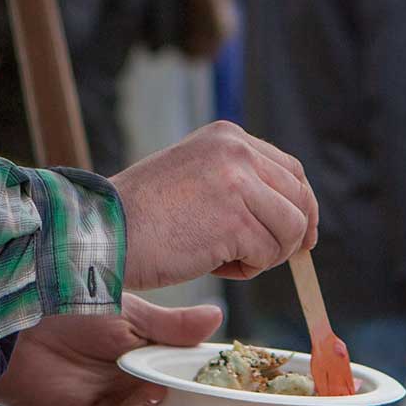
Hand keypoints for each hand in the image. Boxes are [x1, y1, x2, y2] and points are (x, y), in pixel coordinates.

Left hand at [0, 294, 240, 405]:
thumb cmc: (69, 308)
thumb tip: (219, 318)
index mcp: (154, 368)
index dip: (229, 396)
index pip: (199, 389)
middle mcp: (138, 395)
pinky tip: (153, 393)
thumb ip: (173, 327)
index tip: (263, 396)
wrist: (15, 317)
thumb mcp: (131, 313)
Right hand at [110, 121, 316, 288]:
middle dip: (289, 235)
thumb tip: (292, 216)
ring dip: (266, 254)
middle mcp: (237, 150)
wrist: (104, 233)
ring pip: (291, 228)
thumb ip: (239, 182)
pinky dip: (247, 269)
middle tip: (257, 257)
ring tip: (226, 259)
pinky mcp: (234, 219)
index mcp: (228, 136)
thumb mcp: (196, 177)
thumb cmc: (144, 217)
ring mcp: (237, 182)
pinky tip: (214, 265)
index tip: (301, 236)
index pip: (291, 169)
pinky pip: (269, 253)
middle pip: (299, 198)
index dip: (301, 206)